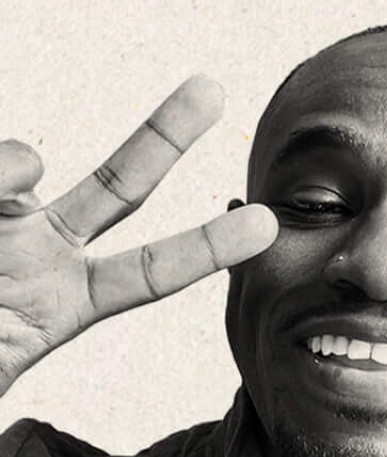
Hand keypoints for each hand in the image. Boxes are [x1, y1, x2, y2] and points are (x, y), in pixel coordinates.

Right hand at [0, 77, 275, 400]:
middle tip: (213, 88)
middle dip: (164, 134)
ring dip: (7, 177)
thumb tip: (24, 210)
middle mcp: (37, 250)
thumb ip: (8, 339)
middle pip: (118, 187)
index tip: (263, 223)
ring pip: (21, 166)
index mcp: (62, 305)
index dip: (206, 248)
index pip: (148, 274)